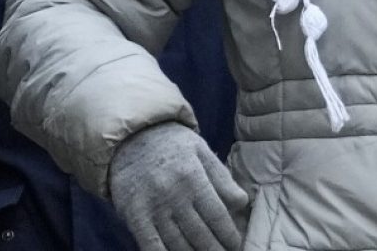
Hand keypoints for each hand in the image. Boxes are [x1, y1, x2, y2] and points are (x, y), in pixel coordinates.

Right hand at [109, 121, 248, 250]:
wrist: (133, 137)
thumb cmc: (173, 146)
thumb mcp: (201, 151)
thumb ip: (221, 178)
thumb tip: (243, 203)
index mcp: (193, 176)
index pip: (216, 215)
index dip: (228, 234)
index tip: (236, 245)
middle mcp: (173, 194)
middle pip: (199, 234)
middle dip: (214, 249)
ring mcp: (152, 207)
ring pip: (177, 244)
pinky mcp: (134, 216)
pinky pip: (150, 246)